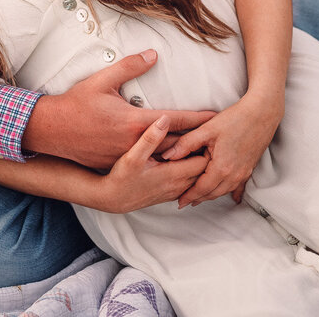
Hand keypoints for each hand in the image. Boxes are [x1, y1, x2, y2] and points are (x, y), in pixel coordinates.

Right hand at [23, 49, 216, 169]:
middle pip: (176, 146)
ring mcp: (127, 158)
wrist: (52, 132)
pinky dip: (167, 169)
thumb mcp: (102, 80)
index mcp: (134, 121)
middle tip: (223, 141)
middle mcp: (134, 143)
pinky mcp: (119, 166)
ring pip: (165, 164)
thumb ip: (130, 66)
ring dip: (187, 160)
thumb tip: (153, 54)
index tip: (218, 118)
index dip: (200, 119)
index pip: (176, 120)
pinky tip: (179, 170)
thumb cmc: (76, 104)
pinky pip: (149, 171)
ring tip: (208, 158)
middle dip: (199, 143)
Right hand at [94, 116, 209, 212]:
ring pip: (199, 178)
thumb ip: (150, 138)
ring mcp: (175, 192)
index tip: (202, 134)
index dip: (205, 147)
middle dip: (206, 154)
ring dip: (200, 164)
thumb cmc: (121, 177)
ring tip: (195, 147)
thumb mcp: (133, 155)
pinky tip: (184, 160)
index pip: (204, 162)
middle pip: (205, 171)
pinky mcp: (170, 194)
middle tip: (202, 138)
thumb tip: (165, 119)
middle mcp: (178, 186)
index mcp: (173, 175)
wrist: (112, 199)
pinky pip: (190, 184)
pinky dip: (193, 173)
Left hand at [161, 91, 281, 207]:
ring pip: (224, 191)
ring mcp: (244, 172)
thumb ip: (186, 144)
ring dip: (212, 195)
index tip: (179, 202)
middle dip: (199, 199)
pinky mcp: (250, 168)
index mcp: (221, 168)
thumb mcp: (206, 130)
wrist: (262, 113)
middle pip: (213, 193)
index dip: (189, 196)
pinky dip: (231, 192)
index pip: (201, 189)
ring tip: (200, 198)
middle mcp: (234, 175)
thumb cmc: (235, 119)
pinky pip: (239, 186)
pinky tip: (233, 198)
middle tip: (186, 202)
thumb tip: (167, 156)